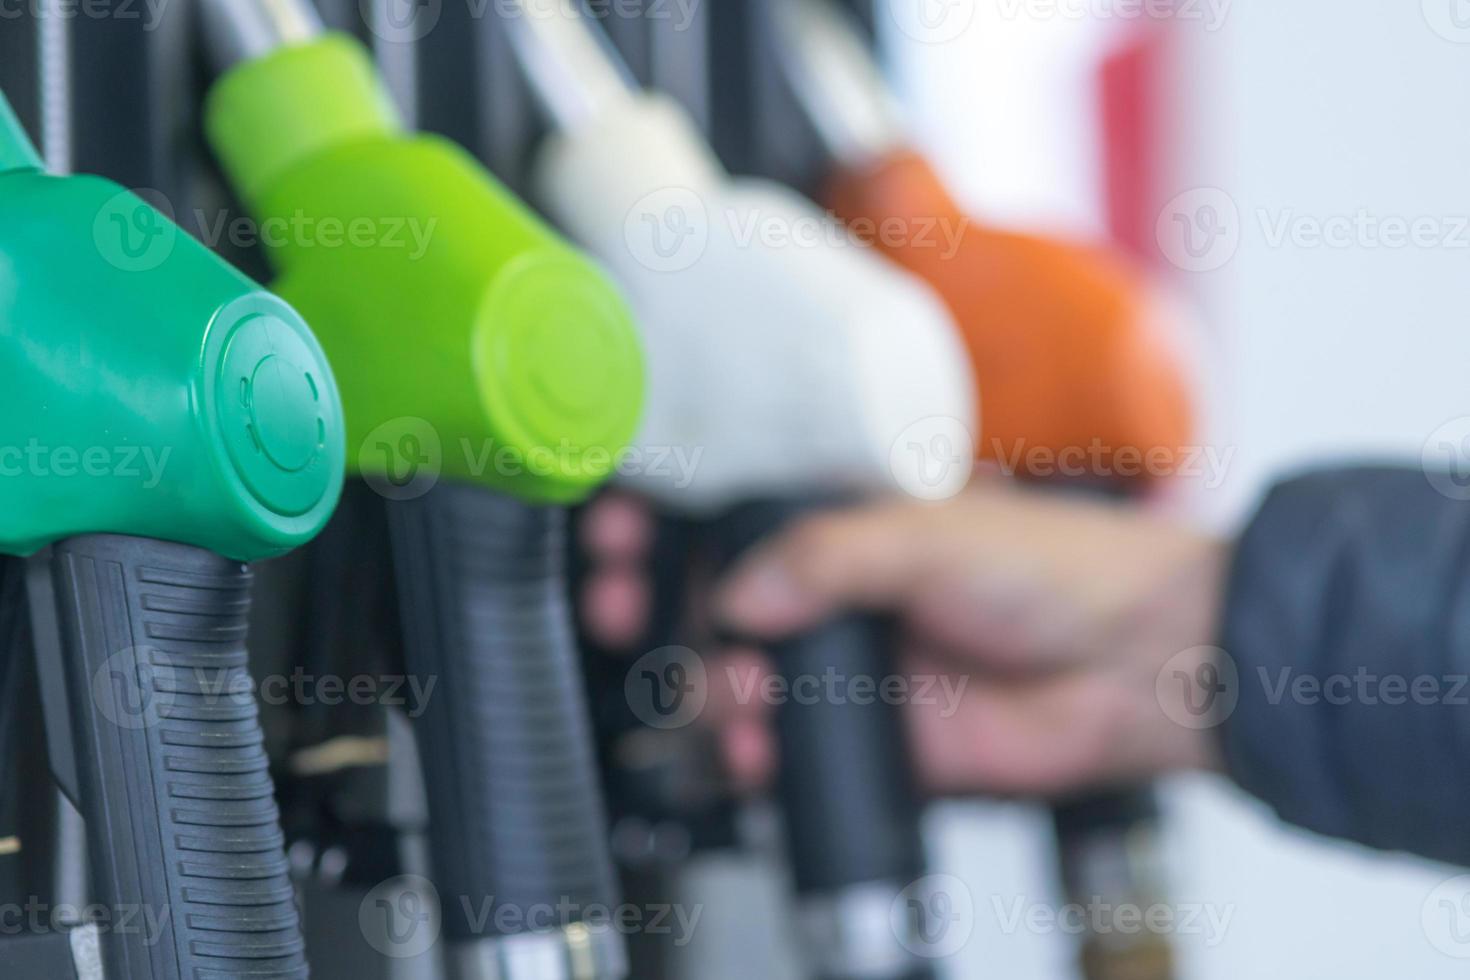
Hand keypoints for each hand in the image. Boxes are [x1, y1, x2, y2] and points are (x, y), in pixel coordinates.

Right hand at [713, 480, 1229, 797]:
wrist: (1143, 662)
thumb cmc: (1065, 569)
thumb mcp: (929, 532)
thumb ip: (823, 557)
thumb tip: (736, 593)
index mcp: (857, 530)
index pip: (746, 530)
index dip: (689, 541)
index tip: (638, 548)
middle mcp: (853, 600)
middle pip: (736, 615)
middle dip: (687, 627)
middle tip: (666, 632)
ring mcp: (867, 672)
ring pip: (756, 688)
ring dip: (722, 696)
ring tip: (739, 695)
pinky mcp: (887, 741)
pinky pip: (802, 755)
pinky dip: (764, 758)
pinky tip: (761, 747)